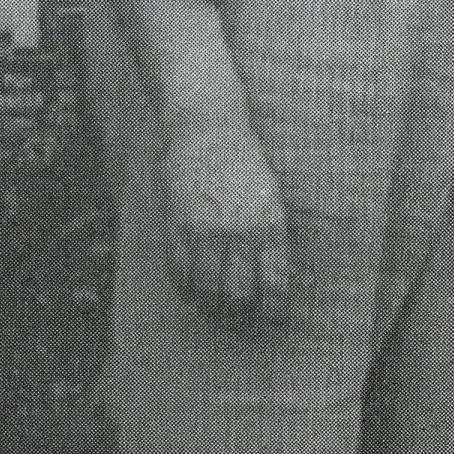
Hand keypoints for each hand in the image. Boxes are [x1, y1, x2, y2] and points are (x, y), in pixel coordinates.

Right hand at [160, 115, 289, 326]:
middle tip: (244, 325)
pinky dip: (186, 291)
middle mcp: (239, 232)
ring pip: (207, 289)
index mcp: (270, 224)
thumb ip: (272, 236)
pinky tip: (192, 295)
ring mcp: (205, 230)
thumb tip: (276, 278)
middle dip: (242, 318)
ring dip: (212, 309)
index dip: (274, 311)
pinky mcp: (177, 225)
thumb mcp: (271, 198)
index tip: (275, 322)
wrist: (209, 128)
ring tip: (217, 313)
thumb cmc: (246, 163)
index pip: (274, 284)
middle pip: (238, 295)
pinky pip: (179, 272)